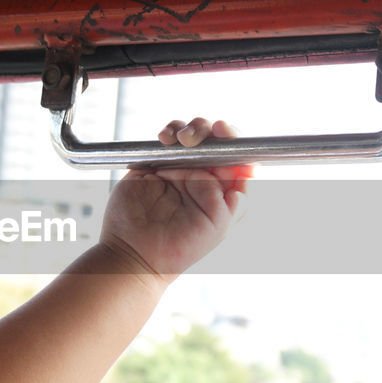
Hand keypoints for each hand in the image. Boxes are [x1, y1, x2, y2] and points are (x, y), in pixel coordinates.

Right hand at [99, 117, 250, 282]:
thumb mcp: (217, 227)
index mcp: (219, 190)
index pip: (234, 157)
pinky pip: (165, 139)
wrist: (135, 254)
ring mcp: (176, 169)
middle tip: (203, 134)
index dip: (233, 140)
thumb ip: (235, 201)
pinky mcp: (152, 164)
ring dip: (190, 128)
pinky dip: (168, 131)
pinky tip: (165, 139)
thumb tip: (246, 172)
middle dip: (211, 130)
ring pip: (190, 135)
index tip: (225, 133)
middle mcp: (200, 177)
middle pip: (213, 140)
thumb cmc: (178, 249)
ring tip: (183, 138)